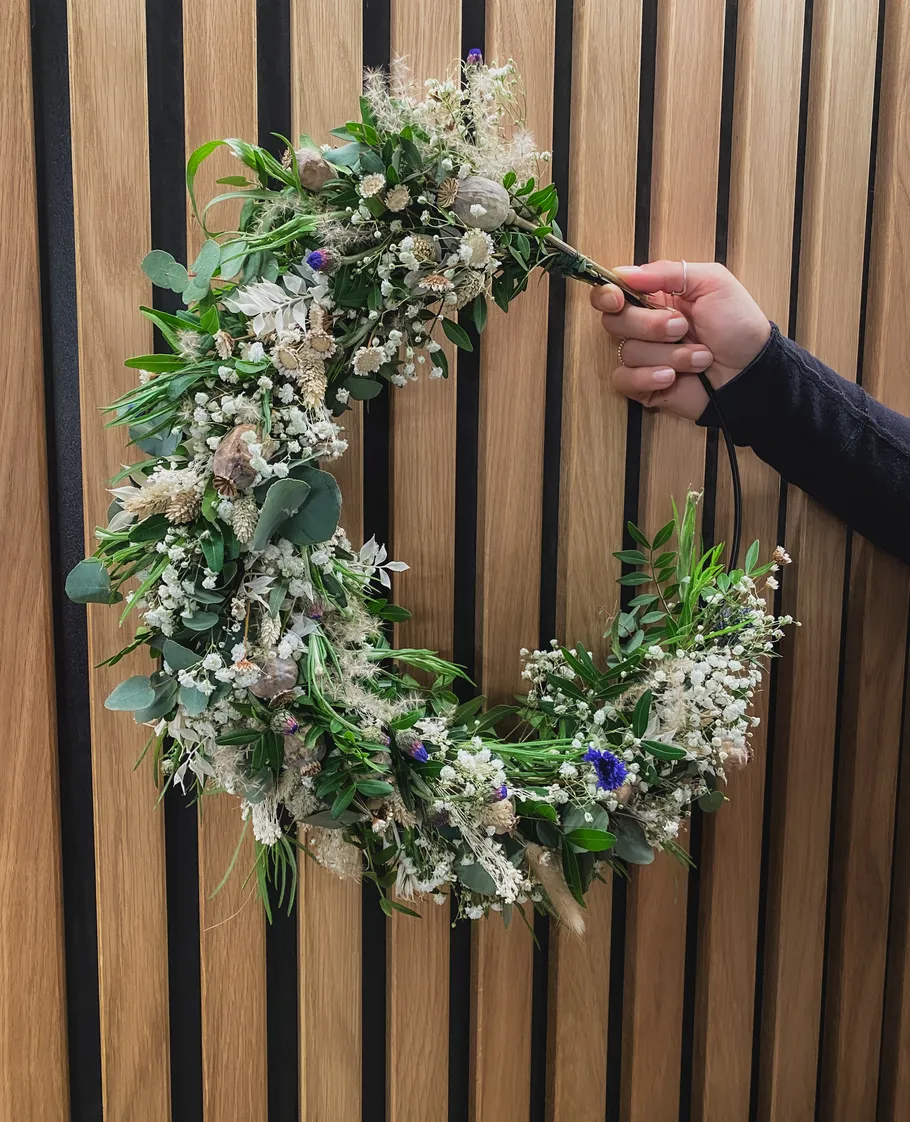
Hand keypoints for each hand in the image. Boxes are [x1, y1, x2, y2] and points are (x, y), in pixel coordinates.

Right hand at [590, 260, 771, 419]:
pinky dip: (648, 377)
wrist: (752, 370)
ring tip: (700, 357)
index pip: (612, 291)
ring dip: (668, 355)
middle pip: (614, 321)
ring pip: (627, 352)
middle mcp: (644, 326)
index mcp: (655, 297)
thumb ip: (667, 272)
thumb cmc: (738, 324)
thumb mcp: (711, 282)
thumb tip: (625, 273)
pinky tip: (673, 377)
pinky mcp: (644, 385)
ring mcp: (644, 356)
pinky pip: (624, 380)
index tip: (618, 298)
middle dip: (649, 326)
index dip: (607, 294)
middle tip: (681, 328)